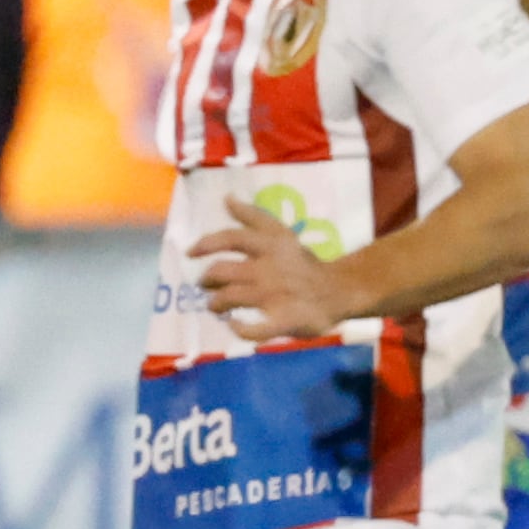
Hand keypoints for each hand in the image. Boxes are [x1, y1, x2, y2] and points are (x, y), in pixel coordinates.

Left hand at [190, 197, 353, 340]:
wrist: (339, 290)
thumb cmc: (302, 263)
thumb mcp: (281, 234)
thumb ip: (253, 217)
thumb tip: (226, 198)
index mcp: (270, 245)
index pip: (231, 238)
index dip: (206, 244)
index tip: (190, 252)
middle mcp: (269, 268)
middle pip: (221, 272)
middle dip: (207, 280)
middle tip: (207, 285)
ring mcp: (275, 296)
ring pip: (229, 298)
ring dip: (215, 303)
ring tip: (217, 305)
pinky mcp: (283, 321)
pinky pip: (253, 330)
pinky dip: (239, 328)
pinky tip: (234, 324)